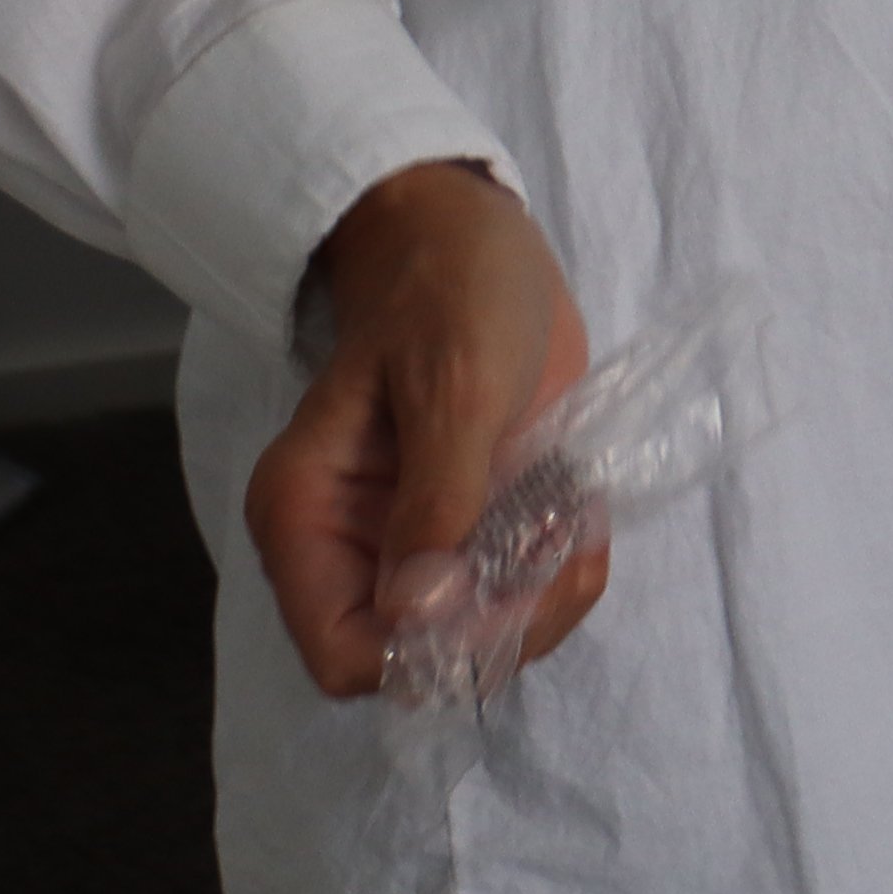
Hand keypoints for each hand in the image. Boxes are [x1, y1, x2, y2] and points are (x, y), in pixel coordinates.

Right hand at [251, 161, 592, 704]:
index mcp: (307, 518)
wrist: (470, 234)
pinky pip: (513, 591)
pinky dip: (560, 571)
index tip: (510, 591)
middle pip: (418, 659)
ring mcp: (409, 541)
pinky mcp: (466, 525)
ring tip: (583, 523)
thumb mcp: (453, 385)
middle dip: (505, 626)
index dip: (431, 650)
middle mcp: (347, 547)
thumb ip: (436, 501)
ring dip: (546, 599)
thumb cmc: (448, 290)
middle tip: (569, 553)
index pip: (345, 656)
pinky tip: (585, 513)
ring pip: (475, 638)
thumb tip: (418, 616)